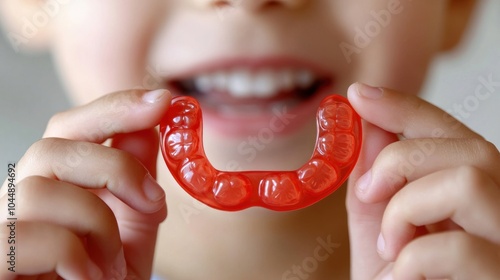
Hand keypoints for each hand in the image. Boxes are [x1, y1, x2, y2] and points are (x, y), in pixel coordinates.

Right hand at [0, 89, 170, 279]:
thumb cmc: (106, 278)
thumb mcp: (133, 225)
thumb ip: (137, 176)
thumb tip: (151, 124)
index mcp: (55, 182)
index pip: (70, 127)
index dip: (114, 107)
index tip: (162, 100)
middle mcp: (20, 197)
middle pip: (53, 146)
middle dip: (116, 168)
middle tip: (156, 202)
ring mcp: (1, 228)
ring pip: (43, 190)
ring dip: (98, 225)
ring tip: (113, 264)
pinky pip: (25, 237)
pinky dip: (71, 254)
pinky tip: (87, 277)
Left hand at [346, 83, 499, 278]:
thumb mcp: (382, 242)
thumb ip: (375, 193)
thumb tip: (362, 134)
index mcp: (474, 201)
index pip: (450, 134)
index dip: (407, 108)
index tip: (359, 95)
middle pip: (468, 147)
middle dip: (400, 160)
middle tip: (367, 192)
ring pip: (472, 179)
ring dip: (408, 207)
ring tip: (391, 249)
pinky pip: (460, 245)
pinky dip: (413, 258)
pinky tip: (400, 277)